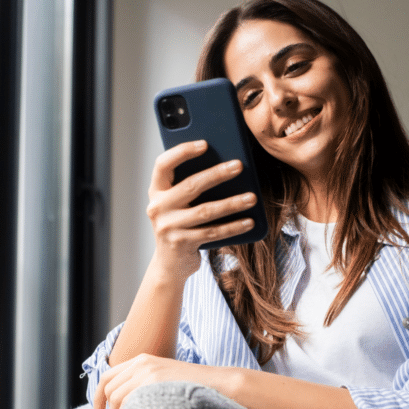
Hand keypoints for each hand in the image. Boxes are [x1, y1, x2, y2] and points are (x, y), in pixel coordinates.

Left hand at [92, 354, 214, 408]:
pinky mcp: (154, 380)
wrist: (218, 383)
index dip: (98, 396)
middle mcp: (141, 363)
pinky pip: (130, 401)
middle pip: (109, 388)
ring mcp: (147, 371)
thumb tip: (125, 403)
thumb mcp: (163, 378)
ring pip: (116, 397)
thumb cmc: (192, 386)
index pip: (107, 376)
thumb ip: (143, 383)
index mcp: (141, 360)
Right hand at [147, 140, 256, 279]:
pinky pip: (212, 232)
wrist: (169, 264)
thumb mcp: (178, 204)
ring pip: (205, 211)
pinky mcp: (181, 244)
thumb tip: (225, 165)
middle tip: (239, 166)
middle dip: (217, 174)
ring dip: (232, 203)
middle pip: (190, 186)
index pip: (163, 164)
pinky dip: (233, 227)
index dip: (182, 152)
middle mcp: (157, 207)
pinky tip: (249, 221)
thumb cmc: (180, 225)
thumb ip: (190, 186)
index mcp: (156, 191)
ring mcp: (168, 227)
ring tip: (252, 197)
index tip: (205, 144)